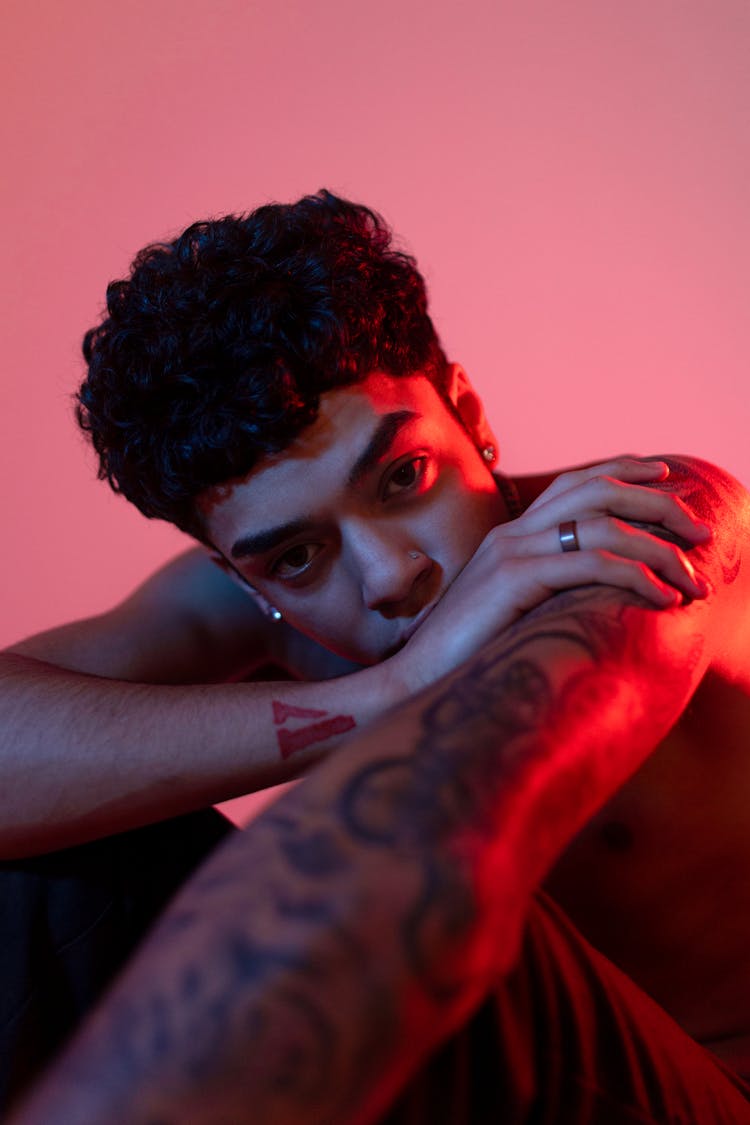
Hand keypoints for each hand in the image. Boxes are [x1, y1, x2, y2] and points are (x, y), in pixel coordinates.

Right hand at [391, 457, 711, 691]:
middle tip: (699, 531)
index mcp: (512, 535)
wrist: (416, 680)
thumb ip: (545, 591)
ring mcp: (511, 553)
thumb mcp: (511, 612)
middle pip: (598, 490)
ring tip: (692, 581)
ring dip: (659, 550)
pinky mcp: (514, 580)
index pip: (577, 482)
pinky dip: (638, 577)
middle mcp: (512, 533)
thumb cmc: (467, 657)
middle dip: (658, 504)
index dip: (624, 471)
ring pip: (603, 524)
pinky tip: (663, 599)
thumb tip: (594, 597)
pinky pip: (593, 564)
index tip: (667, 478)